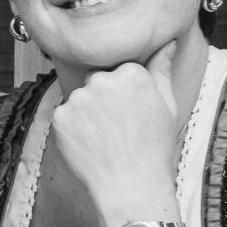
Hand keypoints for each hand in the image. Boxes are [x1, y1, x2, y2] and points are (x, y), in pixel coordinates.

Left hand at [48, 34, 186, 225]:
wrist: (131, 185)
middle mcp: (102, 80)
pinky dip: (73, 127)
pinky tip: (90, 143)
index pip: (121, 71)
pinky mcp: (60, 116)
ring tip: (106, 137)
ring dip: (87, 113)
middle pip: (97, 81)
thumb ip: (161, 69)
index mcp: (131, 73)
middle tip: (119, 127)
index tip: (133, 114)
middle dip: (104, 98)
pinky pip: (65, 115)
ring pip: (80, 98)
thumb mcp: (167, 106)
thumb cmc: (154, 148)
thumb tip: (167, 42)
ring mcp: (78, 98)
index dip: (126, 94)